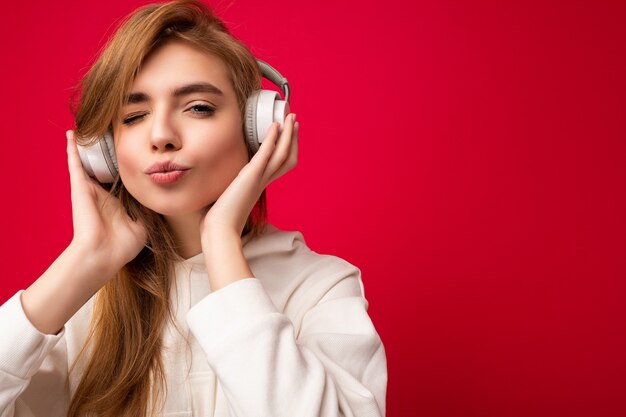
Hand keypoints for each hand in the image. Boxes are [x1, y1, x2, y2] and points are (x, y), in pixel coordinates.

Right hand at [66, 130, 146, 278]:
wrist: (103, 254)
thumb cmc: (122, 245)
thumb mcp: (143, 224)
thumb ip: (149, 210)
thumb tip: (160, 198)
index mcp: (117, 202)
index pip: (122, 178)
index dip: (127, 165)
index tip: (135, 150)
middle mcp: (102, 193)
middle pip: (105, 166)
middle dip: (108, 150)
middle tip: (112, 130)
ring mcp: (90, 189)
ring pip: (90, 161)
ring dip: (89, 145)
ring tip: (89, 126)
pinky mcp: (80, 187)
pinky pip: (75, 163)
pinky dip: (73, 148)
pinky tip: (72, 134)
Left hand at [201, 114, 298, 239]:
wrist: (221, 229)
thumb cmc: (223, 218)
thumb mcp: (231, 197)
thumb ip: (234, 188)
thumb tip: (226, 185)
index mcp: (261, 186)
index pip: (281, 165)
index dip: (288, 149)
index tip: (288, 134)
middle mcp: (264, 181)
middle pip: (288, 158)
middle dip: (293, 138)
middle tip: (295, 121)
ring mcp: (259, 179)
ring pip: (282, 154)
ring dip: (288, 134)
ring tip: (290, 117)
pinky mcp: (251, 176)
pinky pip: (265, 155)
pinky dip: (272, 139)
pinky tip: (274, 126)